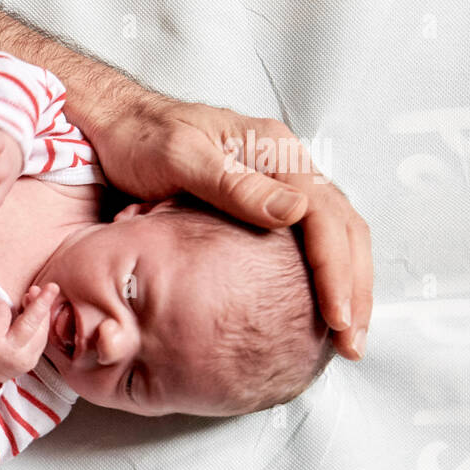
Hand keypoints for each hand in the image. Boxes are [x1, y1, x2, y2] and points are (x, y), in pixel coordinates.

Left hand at [86, 92, 370, 358]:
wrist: (115, 126)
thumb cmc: (140, 138)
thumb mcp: (180, 156)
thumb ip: (232, 183)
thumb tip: (294, 211)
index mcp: (276, 151)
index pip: (326, 216)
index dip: (337, 271)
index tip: (338, 318)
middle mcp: (285, 168)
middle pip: (343, 230)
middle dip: (354, 288)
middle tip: (353, 343)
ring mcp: (275, 187)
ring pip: (332, 238)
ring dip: (344, 286)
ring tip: (345, 336)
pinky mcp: (258, 206)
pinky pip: (304, 242)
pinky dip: (318, 277)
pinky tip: (315, 310)